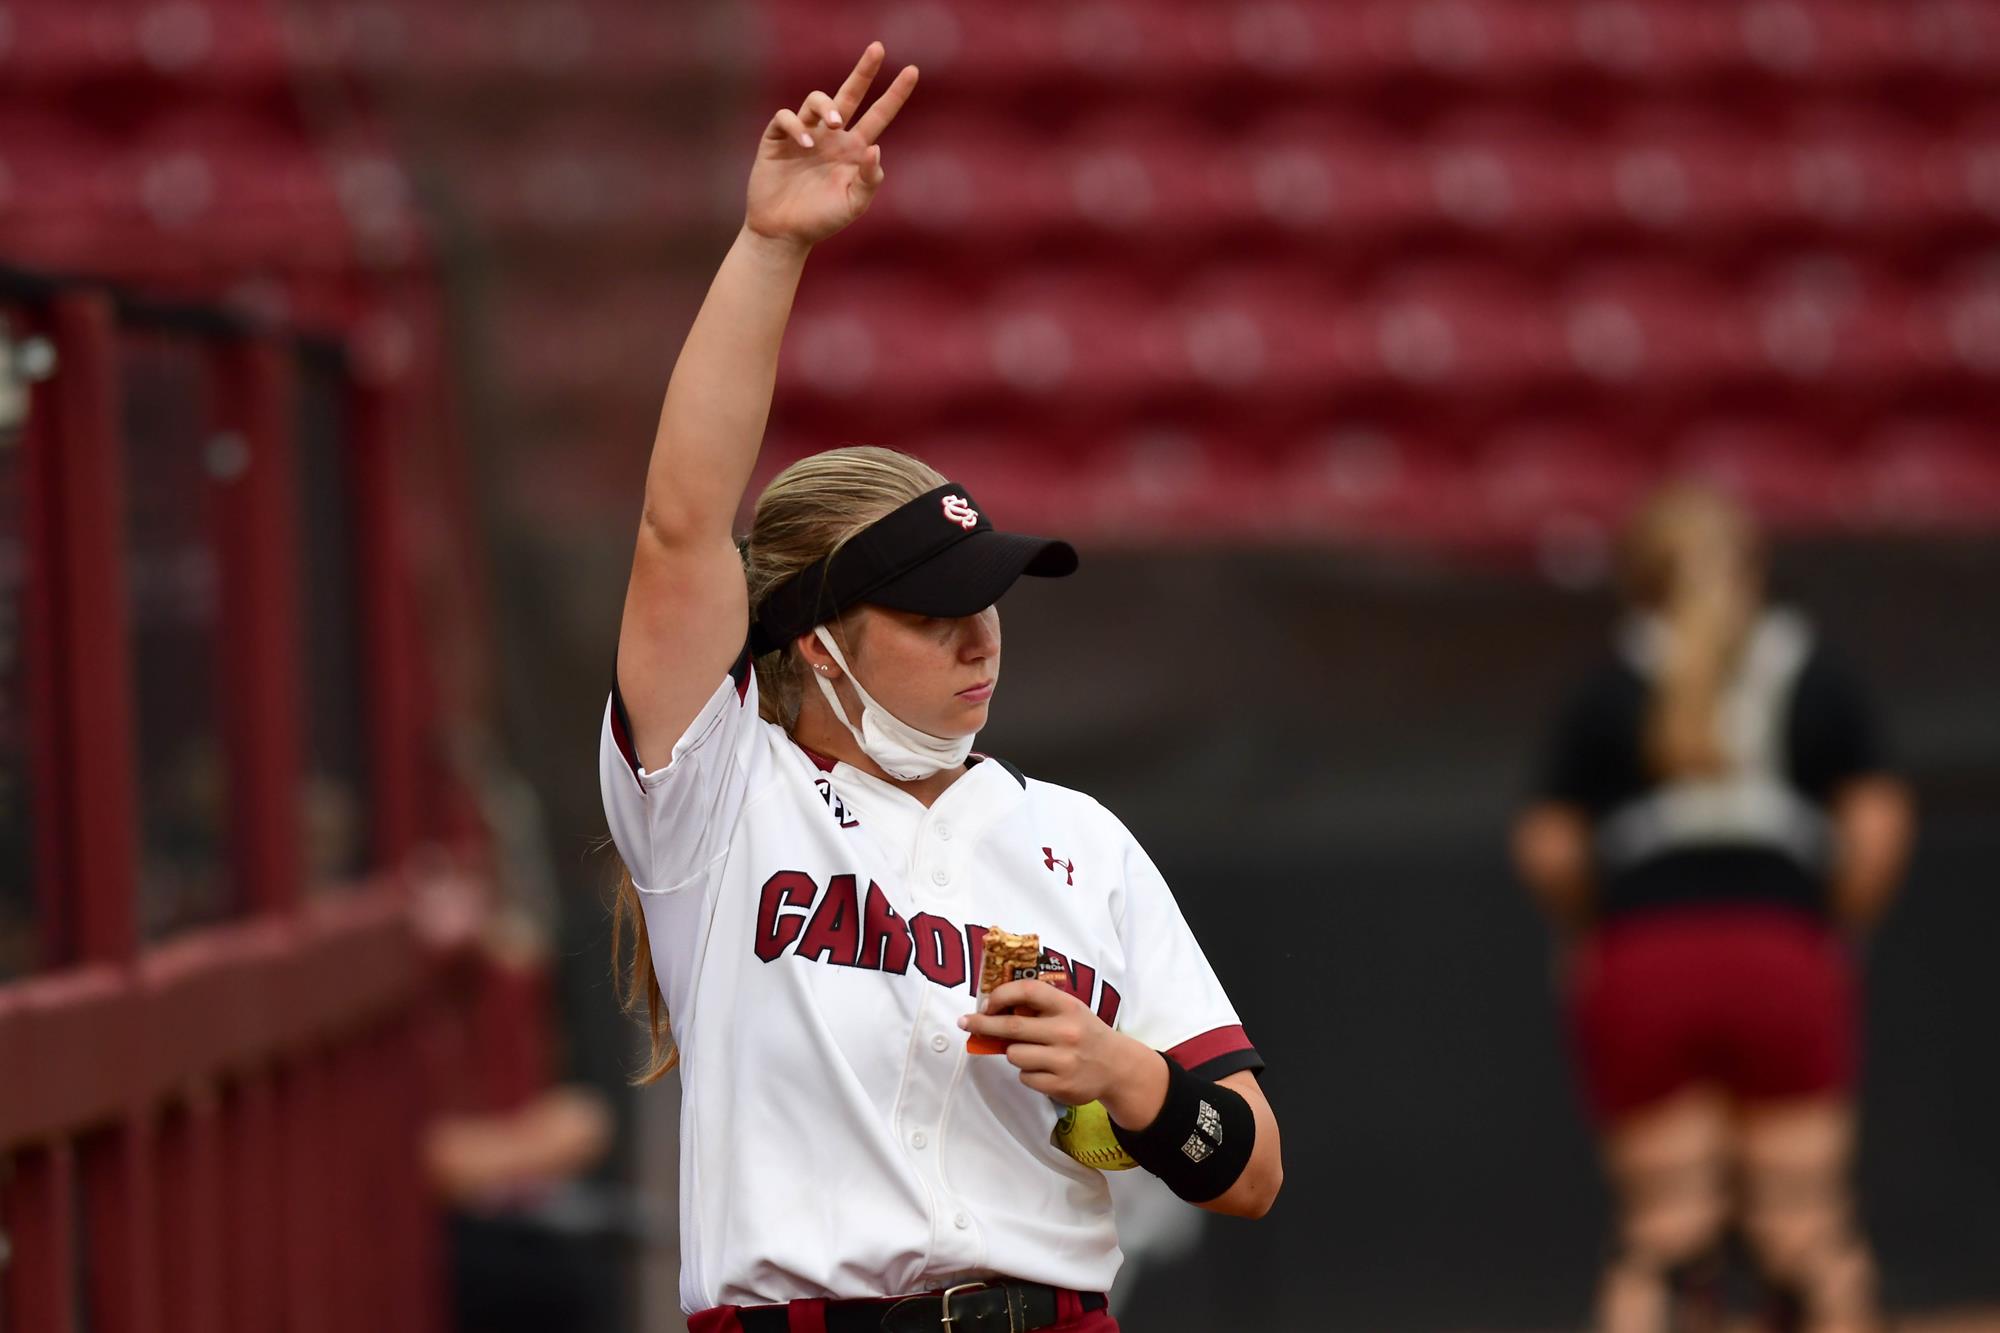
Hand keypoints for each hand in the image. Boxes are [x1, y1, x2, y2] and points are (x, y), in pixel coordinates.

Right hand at [745, 42, 918, 249]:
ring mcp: (804, 134)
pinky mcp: (777, 139)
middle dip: (864, 71)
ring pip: (817, 100)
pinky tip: (805, 144)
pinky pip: (786, 117)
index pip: (879, 115)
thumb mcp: (853, 205)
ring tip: (834, 124)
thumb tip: (875, 147)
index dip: (895, 94)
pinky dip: (796, 125)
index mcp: (853, 149)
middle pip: (849, 94)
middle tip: (878, 49)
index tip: (913, 71)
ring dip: (827, 106)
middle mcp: (831, 136)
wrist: (783, 233)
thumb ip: (869, 180)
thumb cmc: (821, 221)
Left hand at [959, 980, 1165, 1123]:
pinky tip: (1045, 1069)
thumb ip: (1038, 1007)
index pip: (1028, 990)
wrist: (1116, 1066)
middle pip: (1011, 1027)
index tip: (985, 1003)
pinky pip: (1025, 1077)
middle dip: (983, 1025)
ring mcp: (1064, 1060)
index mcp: (1068, 1006)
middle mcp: (1067, 1032)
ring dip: (1013, 1053)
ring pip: (1014, 1055)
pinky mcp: (1060, 1085)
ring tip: (1032, 1051)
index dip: (1001, 994)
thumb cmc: (1083, 1032)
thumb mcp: (1069, 1010)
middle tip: (965, 1023)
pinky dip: (1027, 1073)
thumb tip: (991, 1009)